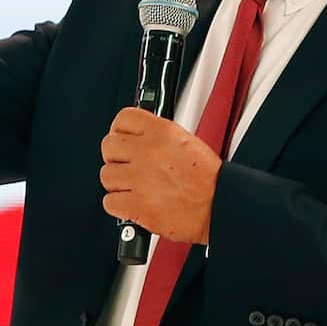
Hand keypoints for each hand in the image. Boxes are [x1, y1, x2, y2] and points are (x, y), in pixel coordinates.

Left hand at [100, 107, 221, 244]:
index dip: (119, 129)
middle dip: (115, 157)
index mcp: (161, 132)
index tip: (121, 137)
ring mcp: (140, 178)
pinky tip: (131, 203)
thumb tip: (138, 137)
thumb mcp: (186, 142)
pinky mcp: (137, 205)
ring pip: (106, 175)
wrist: (220, 206)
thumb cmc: (209, 179)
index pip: (123, 119)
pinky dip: (118, 206)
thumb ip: (158, 137)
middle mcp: (147, 152)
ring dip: (117, 183)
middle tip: (126, 165)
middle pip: (108, 146)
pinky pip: (109, 202)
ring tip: (133, 187)